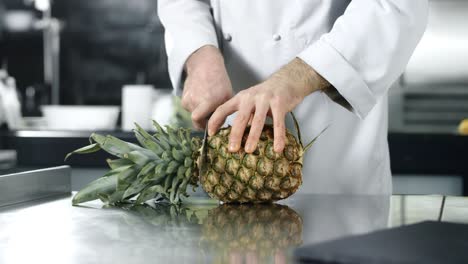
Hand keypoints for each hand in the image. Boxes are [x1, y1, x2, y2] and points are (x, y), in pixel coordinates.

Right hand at [182, 45, 232, 129]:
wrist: (205, 66)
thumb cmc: (220, 82)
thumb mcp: (227, 97)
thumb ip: (222, 113)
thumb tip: (217, 128)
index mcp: (208, 101)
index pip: (198, 121)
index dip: (204, 126)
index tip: (211, 126)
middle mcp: (195, 100)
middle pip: (196, 120)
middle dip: (203, 120)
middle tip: (211, 113)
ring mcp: (187, 98)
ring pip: (193, 113)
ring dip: (199, 111)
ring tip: (206, 101)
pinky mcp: (183, 96)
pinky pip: (188, 107)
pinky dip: (194, 106)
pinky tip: (200, 97)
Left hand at [208, 58, 329, 152]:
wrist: (286, 81)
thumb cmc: (266, 96)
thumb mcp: (251, 102)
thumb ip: (244, 116)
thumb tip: (236, 137)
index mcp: (240, 98)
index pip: (223, 109)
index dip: (215, 121)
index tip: (210, 134)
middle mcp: (251, 97)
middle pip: (240, 118)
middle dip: (235, 135)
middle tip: (232, 149)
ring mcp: (265, 100)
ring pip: (257, 120)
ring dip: (253, 137)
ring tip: (249, 150)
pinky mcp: (280, 103)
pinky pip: (278, 123)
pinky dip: (278, 137)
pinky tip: (277, 149)